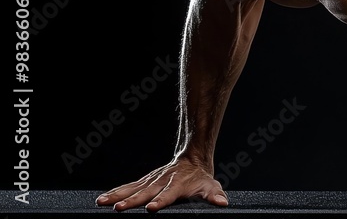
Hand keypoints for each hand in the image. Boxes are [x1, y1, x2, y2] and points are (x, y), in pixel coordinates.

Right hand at [95, 156, 227, 211]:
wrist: (193, 159)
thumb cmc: (201, 179)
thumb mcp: (211, 186)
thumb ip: (214, 195)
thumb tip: (223, 202)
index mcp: (177, 185)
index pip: (168, 194)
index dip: (160, 200)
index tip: (150, 207)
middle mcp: (162, 182)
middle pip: (146, 192)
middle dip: (132, 201)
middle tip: (119, 208)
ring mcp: (152, 180)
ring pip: (132, 188)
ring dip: (117, 195)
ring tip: (102, 202)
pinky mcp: (145, 181)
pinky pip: (128, 186)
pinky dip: (115, 192)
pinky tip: (102, 199)